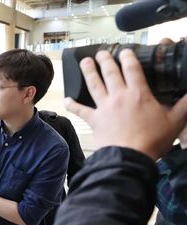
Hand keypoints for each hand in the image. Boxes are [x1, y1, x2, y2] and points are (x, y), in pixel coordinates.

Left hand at [64, 49, 186, 160]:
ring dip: (89, 72)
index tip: (125, 50)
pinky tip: (66, 100)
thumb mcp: (175, 121)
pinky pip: (81, 111)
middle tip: (101, 52)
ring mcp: (105, 108)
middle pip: (110, 72)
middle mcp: (119, 97)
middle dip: (105, 59)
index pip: (132, 69)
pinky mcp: (95, 120)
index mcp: (139, 94)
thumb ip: (185, 105)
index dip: (128, 57)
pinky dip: (72, 105)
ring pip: (94, 85)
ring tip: (85, 62)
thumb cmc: (152, 141)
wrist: (129, 157)